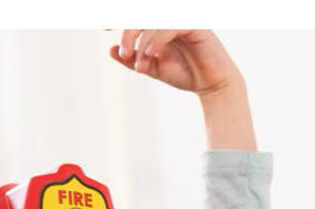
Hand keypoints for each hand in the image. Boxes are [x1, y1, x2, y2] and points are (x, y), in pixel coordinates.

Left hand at [110, 29, 243, 96]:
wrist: (210, 85)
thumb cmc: (185, 74)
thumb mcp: (153, 68)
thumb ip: (133, 59)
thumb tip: (111, 50)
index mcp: (159, 24)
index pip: (139, 18)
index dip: (121, 21)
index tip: (104, 28)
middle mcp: (170, 19)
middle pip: (143, 16)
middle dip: (129, 32)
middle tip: (124, 52)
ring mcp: (182, 19)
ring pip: (154, 21)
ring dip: (142, 40)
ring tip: (138, 61)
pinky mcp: (193, 24)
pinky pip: (169, 27)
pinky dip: (156, 40)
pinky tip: (150, 54)